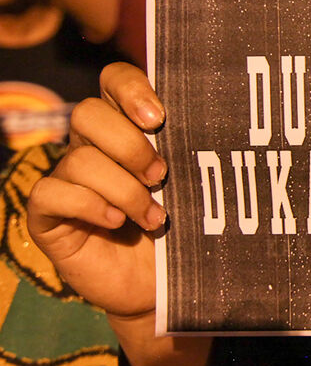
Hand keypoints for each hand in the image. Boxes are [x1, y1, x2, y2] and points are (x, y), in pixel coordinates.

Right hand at [27, 62, 166, 318]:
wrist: (163, 284)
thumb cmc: (183, 228)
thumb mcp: (191, 184)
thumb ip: (187, 150)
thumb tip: (207, 118)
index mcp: (126, 127)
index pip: (114, 81)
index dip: (131, 89)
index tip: (159, 118)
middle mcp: (91, 146)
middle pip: (88, 113)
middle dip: (130, 145)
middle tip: (161, 176)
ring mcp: (67, 179)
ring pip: (79, 159)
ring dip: (123, 189)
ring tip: (154, 217)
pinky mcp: (49, 215)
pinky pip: (52, 193)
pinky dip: (89, 206)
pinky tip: (116, 223)